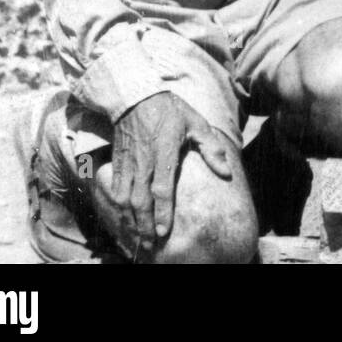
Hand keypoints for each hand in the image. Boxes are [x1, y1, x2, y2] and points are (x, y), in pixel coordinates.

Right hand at [108, 92, 232, 259]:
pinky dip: (118, 207)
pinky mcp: (118, 162)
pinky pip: (115, 189)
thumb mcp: (197, 123)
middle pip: (140, 200)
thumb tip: (226, 173)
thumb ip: (212, 149)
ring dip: (131, 220)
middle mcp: (144, 161)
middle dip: (144, 225)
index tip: (164, 231)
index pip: (161, 188)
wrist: (135, 97)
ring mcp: (128, 162)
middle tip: (151, 244)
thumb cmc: (171, 111)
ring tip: (139, 237)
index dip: (162, 211)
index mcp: (164, 152)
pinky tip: (125, 218)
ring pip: (125, 198)